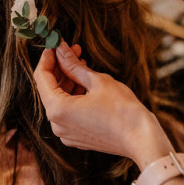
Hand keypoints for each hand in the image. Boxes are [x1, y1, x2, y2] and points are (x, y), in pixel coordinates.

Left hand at [34, 42, 172, 168]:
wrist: (142, 139)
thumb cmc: (122, 110)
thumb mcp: (97, 81)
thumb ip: (73, 65)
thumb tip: (60, 49)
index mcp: (57, 110)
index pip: (42, 77)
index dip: (48, 58)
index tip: (55, 45)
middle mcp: (57, 124)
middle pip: (49, 90)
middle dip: (60, 68)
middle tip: (73, 50)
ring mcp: (66, 134)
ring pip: (59, 101)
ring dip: (68, 81)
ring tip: (81, 63)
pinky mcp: (77, 137)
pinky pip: (68, 113)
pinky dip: (73, 97)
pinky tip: (85, 83)